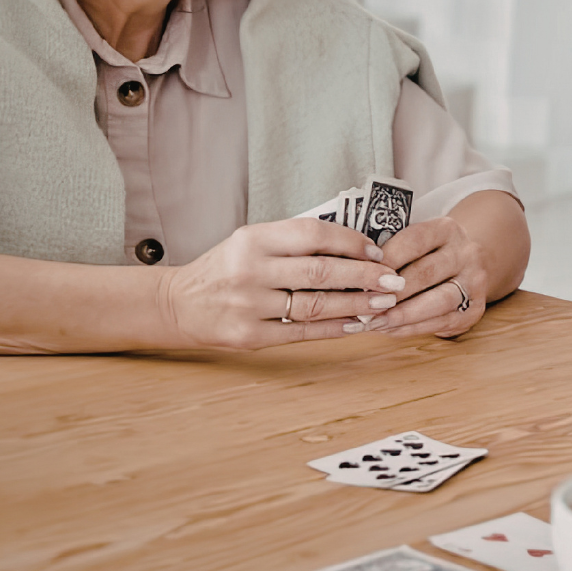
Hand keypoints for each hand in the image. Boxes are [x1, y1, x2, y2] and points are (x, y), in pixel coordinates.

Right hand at [160, 219, 404, 349]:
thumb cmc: (224, 269)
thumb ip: (292, 241)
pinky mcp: (249, 335)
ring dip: (356, 305)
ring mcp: (249, 305)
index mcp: (253, 238)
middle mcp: (250, 269)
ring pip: (316, 305)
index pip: (313, 234)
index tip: (376, 252)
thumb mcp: (250, 242)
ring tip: (383, 303)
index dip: (351, 242)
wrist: (178, 303)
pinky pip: (302, 333)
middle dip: (364, 276)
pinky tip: (357, 324)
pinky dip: (334, 329)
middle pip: (321, 271)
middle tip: (394, 280)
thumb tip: (352, 246)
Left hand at [365, 217, 487, 338]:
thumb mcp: (416, 243)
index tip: (362, 272)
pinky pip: (441, 322)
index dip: (387, 257)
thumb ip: (392, 252)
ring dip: (403, 314)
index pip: (414, 240)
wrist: (468, 267)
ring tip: (376, 322)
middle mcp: (466, 253)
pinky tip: (390, 329)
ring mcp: (474, 283)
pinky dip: (412, 328)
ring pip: (438, 301)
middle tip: (364, 303)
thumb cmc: (428, 255)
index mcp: (447, 229)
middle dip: (392, 290)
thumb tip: (357, 273)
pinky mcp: (474, 310)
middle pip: (426, 272)